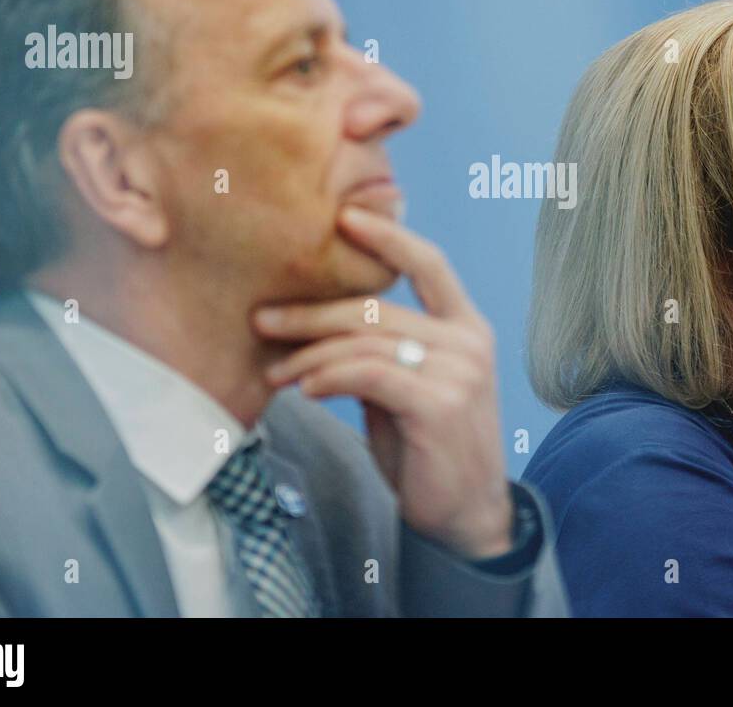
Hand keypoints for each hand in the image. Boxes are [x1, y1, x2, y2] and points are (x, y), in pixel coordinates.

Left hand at [253, 206, 513, 558]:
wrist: (466, 516)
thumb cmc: (429, 450)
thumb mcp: (408, 389)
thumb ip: (382, 352)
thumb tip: (318, 324)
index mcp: (466, 328)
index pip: (430, 263)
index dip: (388, 235)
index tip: (344, 216)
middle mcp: (469, 341)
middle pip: (376, 307)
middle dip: (311, 311)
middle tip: (263, 318)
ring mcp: (459, 372)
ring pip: (365, 341)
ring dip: (308, 353)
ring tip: (274, 370)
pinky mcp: (439, 404)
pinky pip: (369, 374)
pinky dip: (328, 376)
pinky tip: (304, 387)